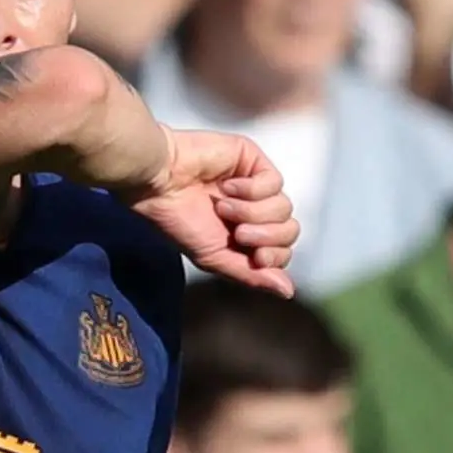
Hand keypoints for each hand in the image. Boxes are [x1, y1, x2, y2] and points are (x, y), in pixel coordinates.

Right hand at [122, 128, 297, 294]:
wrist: (162, 185)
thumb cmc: (179, 221)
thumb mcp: (215, 258)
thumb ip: (252, 275)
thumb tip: (287, 292)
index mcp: (247, 236)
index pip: (283, 251)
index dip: (275, 256)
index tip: (255, 255)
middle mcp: (256, 211)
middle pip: (290, 230)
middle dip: (266, 235)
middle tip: (237, 231)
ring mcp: (257, 185)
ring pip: (284, 207)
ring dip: (252, 212)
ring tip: (223, 207)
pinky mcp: (254, 160)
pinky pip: (275, 182)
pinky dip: (251, 190)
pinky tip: (227, 186)